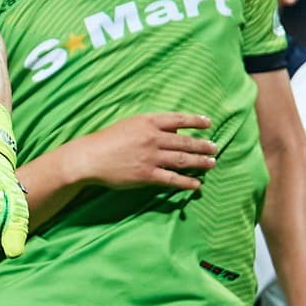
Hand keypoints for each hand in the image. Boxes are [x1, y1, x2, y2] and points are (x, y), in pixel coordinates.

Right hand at [69, 113, 216, 191]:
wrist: (90, 157)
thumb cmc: (107, 140)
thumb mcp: (130, 124)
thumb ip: (151, 126)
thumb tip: (174, 131)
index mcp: (148, 122)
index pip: (178, 120)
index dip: (195, 121)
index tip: (208, 123)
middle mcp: (153, 138)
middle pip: (185, 142)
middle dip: (202, 146)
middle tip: (214, 148)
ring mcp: (151, 157)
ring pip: (183, 160)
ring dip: (200, 162)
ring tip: (212, 164)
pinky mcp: (147, 175)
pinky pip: (172, 179)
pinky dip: (186, 182)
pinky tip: (196, 185)